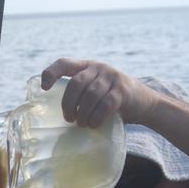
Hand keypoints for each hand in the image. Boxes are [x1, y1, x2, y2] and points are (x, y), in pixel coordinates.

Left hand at [40, 57, 157, 128]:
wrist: (144, 102)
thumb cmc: (112, 100)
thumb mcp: (95, 90)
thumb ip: (80, 92)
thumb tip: (54, 111)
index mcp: (87, 66)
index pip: (64, 63)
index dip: (51, 73)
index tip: (44, 88)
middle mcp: (99, 68)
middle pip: (76, 84)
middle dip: (69, 104)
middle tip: (69, 119)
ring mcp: (112, 77)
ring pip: (90, 95)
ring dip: (83, 113)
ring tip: (82, 124)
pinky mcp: (123, 90)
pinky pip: (105, 105)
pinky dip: (96, 117)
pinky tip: (94, 125)